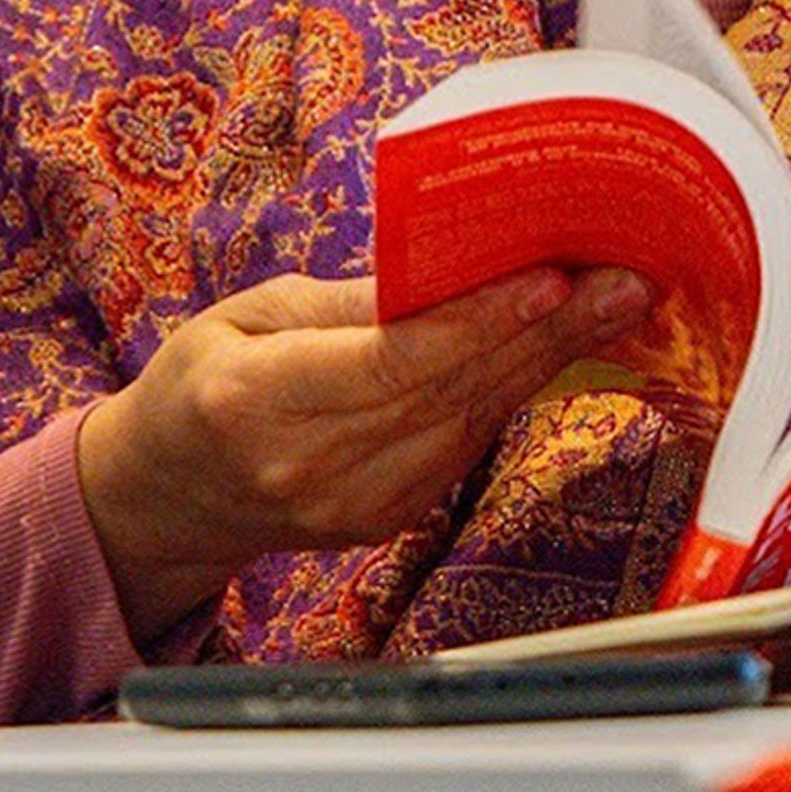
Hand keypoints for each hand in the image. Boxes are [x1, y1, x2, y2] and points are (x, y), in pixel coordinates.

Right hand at [75, 265, 652, 640]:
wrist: (168, 493)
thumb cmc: (204, 382)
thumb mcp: (249, 314)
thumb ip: (348, 304)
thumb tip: (448, 272)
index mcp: (257, 400)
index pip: (390, 361)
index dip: (476, 323)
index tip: (549, 282)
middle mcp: (310, 465)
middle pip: (450, 390)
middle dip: (546, 331)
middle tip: (622, 282)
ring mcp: (354, 504)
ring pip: (472, 419)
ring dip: (548, 358)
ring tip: (614, 304)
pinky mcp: (389, 519)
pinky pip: (466, 443)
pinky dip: (513, 390)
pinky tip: (559, 347)